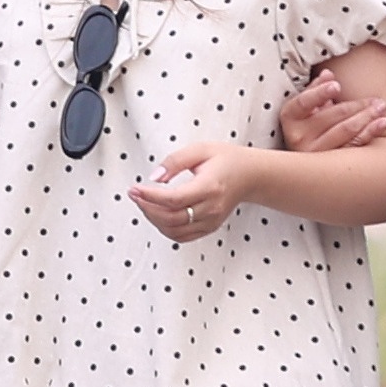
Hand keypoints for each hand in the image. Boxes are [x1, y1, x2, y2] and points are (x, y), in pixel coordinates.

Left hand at [125, 139, 254, 244]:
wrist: (250, 175)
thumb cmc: (226, 160)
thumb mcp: (200, 150)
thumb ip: (175, 161)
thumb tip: (155, 177)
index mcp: (210, 187)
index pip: (174, 199)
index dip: (149, 197)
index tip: (134, 189)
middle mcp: (211, 208)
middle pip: (172, 218)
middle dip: (147, 208)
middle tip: (135, 195)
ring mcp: (211, 220)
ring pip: (175, 231)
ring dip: (154, 220)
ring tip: (144, 203)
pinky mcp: (210, 227)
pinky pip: (182, 236)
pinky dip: (165, 229)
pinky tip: (157, 215)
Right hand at [268, 57, 385, 157]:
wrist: (307, 163)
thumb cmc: (309, 125)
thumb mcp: (306, 107)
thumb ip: (316, 90)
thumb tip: (328, 73)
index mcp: (290, 119)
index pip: (303, 103)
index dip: (319, 93)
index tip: (337, 85)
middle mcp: (298, 138)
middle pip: (330, 116)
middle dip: (355, 106)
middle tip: (376, 100)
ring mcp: (314, 153)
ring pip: (344, 131)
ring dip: (366, 117)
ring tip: (381, 107)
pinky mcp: (330, 165)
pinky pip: (354, 145)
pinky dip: (370, 132)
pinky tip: (382, 123)